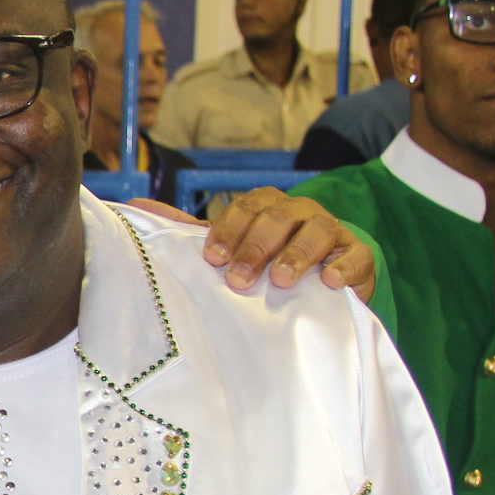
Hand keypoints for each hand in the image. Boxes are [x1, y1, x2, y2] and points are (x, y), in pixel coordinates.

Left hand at [136, 186, 375, 300]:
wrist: (317, 289)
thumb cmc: (265, 263)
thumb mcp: (229, 248)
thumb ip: (188, 230)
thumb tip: (135, 206)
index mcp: (267, 207)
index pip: (248, 207)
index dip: (230, 230)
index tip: (212, 258)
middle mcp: (300, 214)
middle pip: (280, 218)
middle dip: (257, 246)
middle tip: (238, 279)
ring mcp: (333, 233)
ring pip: (319, 232)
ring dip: (297, 255)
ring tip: (280, 279)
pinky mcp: (359, 258)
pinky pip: (357, 256)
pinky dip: (344, 267)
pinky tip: (329, 282)